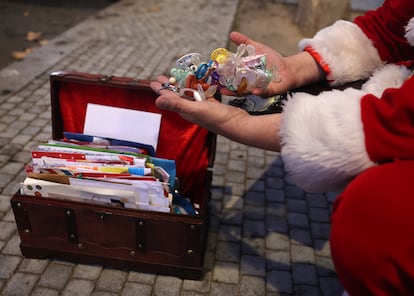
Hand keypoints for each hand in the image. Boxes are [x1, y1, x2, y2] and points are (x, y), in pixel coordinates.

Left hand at [150, 75, 281, 151]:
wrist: (238, 125)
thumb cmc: (218, 118)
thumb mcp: (196, 109)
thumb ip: (177, 104)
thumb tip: (157, 100)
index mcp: (185, 111)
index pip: (169, 99)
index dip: (161, 90)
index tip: (154, 81)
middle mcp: (192, 110)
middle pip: (178, 95)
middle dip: (171, 86)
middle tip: (164, 76)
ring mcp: (203, 108)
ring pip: (190, 94)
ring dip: (185, 85)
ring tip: (181, 75)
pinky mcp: (213, 105)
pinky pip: (203, 94)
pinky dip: (200, 87)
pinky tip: (200, 81)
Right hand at [228, 32, 325, 95]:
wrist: (288, 67)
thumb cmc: (272, 60)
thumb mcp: (256, 48)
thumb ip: (244, 42)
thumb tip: (231, 34)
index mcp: (244, 75)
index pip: (231, 77)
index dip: (223, 78)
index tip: (215, 77)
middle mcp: (249, 84)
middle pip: (236, 88)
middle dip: (228, 89)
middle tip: (220, 88)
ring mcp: (258, 88)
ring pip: (247, 92)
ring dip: (239, 92)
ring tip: (231, 91)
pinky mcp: (268, 91)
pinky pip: (262, 92)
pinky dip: (258, 91)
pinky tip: (253, 90)